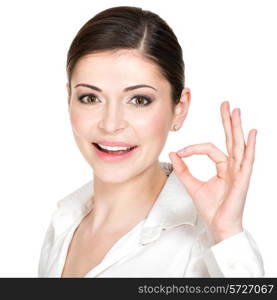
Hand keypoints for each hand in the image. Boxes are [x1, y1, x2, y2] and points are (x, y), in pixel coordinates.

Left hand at [169, 101, 256, 242]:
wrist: (218, 225)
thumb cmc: (210, 208)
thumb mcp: (192, 185)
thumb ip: (183, 169)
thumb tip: (173, 154)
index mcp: (222, 167)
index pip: (209, 148)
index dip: (193, 148)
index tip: (180, 152)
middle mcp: (232, 166)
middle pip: (230, 139)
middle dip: (227, 121)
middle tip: (225, 104)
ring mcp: (239, 172)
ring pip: (238, 145)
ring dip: (237, 127)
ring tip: (235, 111)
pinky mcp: (242, 179)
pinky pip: (247, 160)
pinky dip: (250, 146)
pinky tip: (250, 133)